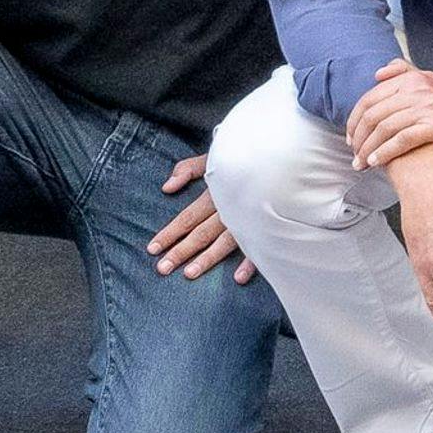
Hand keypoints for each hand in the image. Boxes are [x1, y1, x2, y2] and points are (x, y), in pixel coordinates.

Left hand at [147, 154, 256, 283]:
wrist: (280, 154)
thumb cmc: (243, 157)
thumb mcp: (212, 157)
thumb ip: (187, 170)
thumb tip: (167, 187)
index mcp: (215, 192)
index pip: (187, 217)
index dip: (169, 233)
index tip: (152, 249)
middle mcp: (229, 208)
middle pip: (201, 233)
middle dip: (181, 251)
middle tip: (162, 268)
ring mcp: (248, 218)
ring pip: (225, 242)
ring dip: (207, 259)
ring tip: (189, 274)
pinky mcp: (266, 224)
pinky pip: (259, 245)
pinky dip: (250, 262)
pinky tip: (239, 278)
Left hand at [346, 57, 432, 170]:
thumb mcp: (431, 85)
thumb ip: (405, 73)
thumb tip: (378, 73)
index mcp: (416, 78)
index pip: (372, 98)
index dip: (355, 120)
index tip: (350, 137)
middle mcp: (422, 89)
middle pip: (375, 114)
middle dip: (359, 137)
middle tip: (354, 154)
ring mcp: (431, 107)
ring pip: (385, 128)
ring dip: (368, 149)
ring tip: (361, 162)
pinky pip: (402, 140)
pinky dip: (384, 152)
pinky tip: (376, 162)